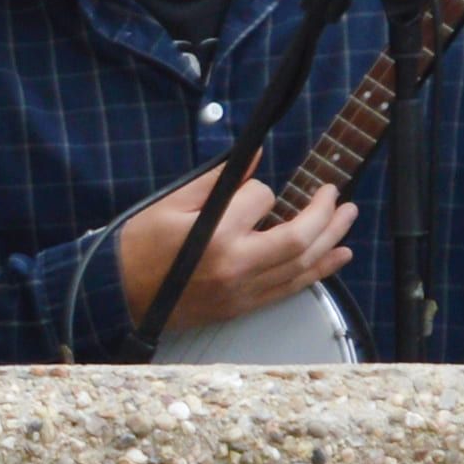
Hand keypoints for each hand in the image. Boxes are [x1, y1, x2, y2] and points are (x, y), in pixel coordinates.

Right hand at [113, 171, 357, 334]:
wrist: (115, 295)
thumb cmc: (137, 247)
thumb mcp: (170, 204)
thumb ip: (216, 179)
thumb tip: (254, 156)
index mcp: (216, 233)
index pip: (261, 199)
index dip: (260, 190)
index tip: (248, 191)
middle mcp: (236, 264)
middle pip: (300, 236)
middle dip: (324, 212)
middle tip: (335, 195)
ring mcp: (242, 289)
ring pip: (303, 264)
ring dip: (332, 240)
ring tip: (348, 218)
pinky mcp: (241, 307)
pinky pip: (290, 288)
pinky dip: (319, 272)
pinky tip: (337, 257)